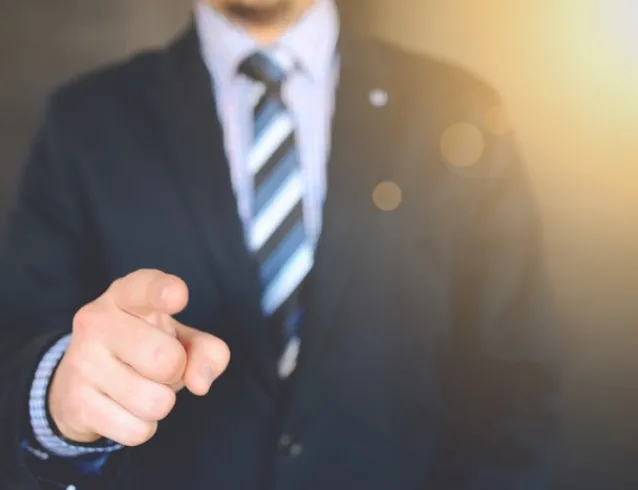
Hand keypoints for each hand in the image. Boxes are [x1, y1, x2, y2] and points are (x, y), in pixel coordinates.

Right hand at [48, 269, 230, 445]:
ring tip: (141, 386)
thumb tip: (200, 383)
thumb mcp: (181, 339)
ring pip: (155, 402)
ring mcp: (82, 361)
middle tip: (160, 366)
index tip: (178, 296)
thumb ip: (208, 351)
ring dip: (160, 403)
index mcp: (127, 295)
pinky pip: (137, 430)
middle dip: (176, 372)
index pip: (145, 287)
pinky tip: (123, 409)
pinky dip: (142, 426)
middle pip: (167, 360)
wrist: (82, 381)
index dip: (164, 292)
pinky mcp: (75, 402)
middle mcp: (98, 320)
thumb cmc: (146, 349)